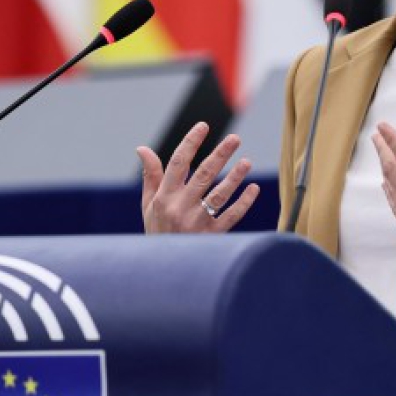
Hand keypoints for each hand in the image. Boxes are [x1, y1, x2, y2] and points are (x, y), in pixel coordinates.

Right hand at [136, 122, 259, 233]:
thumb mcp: (148, 205)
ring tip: (247, 162)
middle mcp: (181, 208)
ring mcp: (197, 223)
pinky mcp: (212, 236)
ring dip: (235, 177)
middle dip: (220, 155)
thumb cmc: (157, 231)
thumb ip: (150, 176)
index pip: (178, 163)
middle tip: (235, 139)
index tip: (203, 126)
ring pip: (219, 195)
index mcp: (165, 197)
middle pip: (203, 175)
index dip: (191, 143)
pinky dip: (243, 203)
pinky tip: (253, 189)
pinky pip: (231, 217)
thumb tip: (142, 149)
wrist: (164, 269)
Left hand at [371, 122, 395, 280]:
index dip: (392, 139)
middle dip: (382, 151)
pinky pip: (394, 206)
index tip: (382, 127)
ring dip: (384, 170)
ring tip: (382, 156)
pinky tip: (387, 184)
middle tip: (376, 136)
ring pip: (391, 188)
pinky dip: (389, 191)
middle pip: (391, 170)